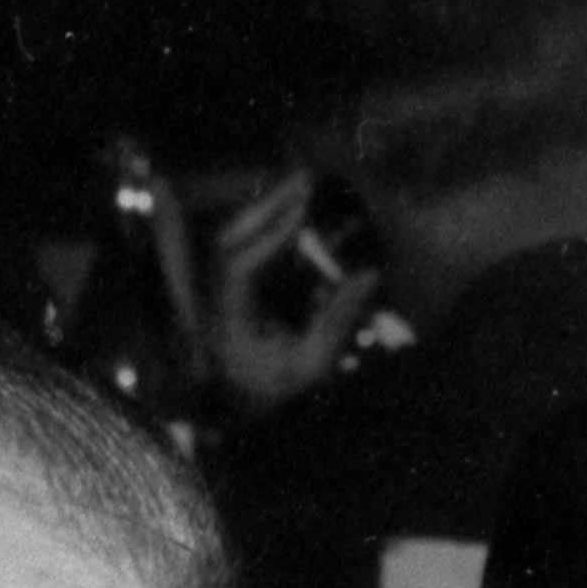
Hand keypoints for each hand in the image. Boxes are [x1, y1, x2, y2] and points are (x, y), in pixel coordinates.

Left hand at [198, 171, 378, 417]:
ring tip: (303, 184)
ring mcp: (222, 291)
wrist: (244, 408)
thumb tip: (368, 275)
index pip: (239, 267)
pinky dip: (268, 226)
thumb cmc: (278, 388)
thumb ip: (337, 321)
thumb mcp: (311, 364)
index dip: (270, 238)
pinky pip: (245, 247)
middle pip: (229, 242)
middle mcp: (218, 299)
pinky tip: (296, 208)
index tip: (303, 212)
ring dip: (266, 210)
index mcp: (228, 320)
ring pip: (233, 239)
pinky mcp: (234, 288)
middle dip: (267, 208)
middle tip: (304, 179)